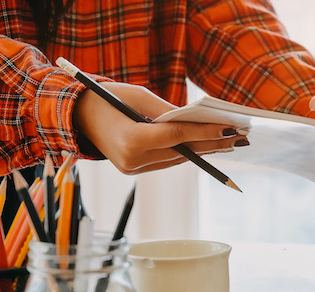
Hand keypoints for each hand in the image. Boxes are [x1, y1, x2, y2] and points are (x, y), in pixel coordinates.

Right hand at [73, 82, 246, 173]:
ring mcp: (131, 169)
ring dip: (202, 150)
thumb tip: (196, 120)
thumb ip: (167, 111)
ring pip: (176, 159)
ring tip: (229, 141)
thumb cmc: (106, 98)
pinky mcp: (132, 170)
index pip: (177, 137)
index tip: (230, 128)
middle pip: (181, 151)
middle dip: (212, 143)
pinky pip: (165, 161)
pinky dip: (185, 152)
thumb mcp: (137, 96)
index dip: (206, 132)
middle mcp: (131, 160)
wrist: (74, 116)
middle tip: (240, 137)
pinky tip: (206, 145)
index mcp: (130, 140)